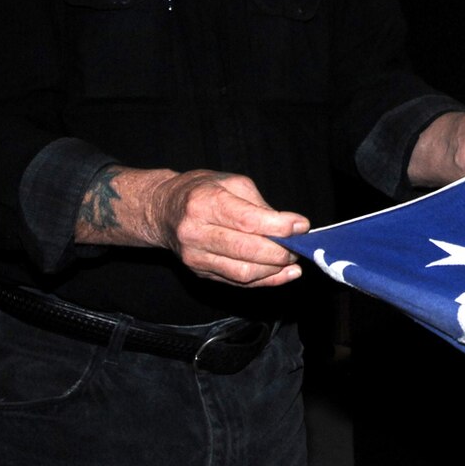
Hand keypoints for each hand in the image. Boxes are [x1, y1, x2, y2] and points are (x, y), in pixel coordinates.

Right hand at [82, 166, 308, 287]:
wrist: (163, 210)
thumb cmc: (202, 191)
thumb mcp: (231, 183)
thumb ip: (260, 205)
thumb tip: (290, 227)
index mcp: (205, 203)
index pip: (247, 221)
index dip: (279, 227)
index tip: (301, 226)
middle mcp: (196, 233)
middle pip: (246, 251)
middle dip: (279, 252)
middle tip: (299, 247)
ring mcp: (196, 257)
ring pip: (243, 273)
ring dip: (274, 270)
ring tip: (293, 261)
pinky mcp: (200, 272)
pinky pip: (237, 282)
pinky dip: (264, 281)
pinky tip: (282, 274)